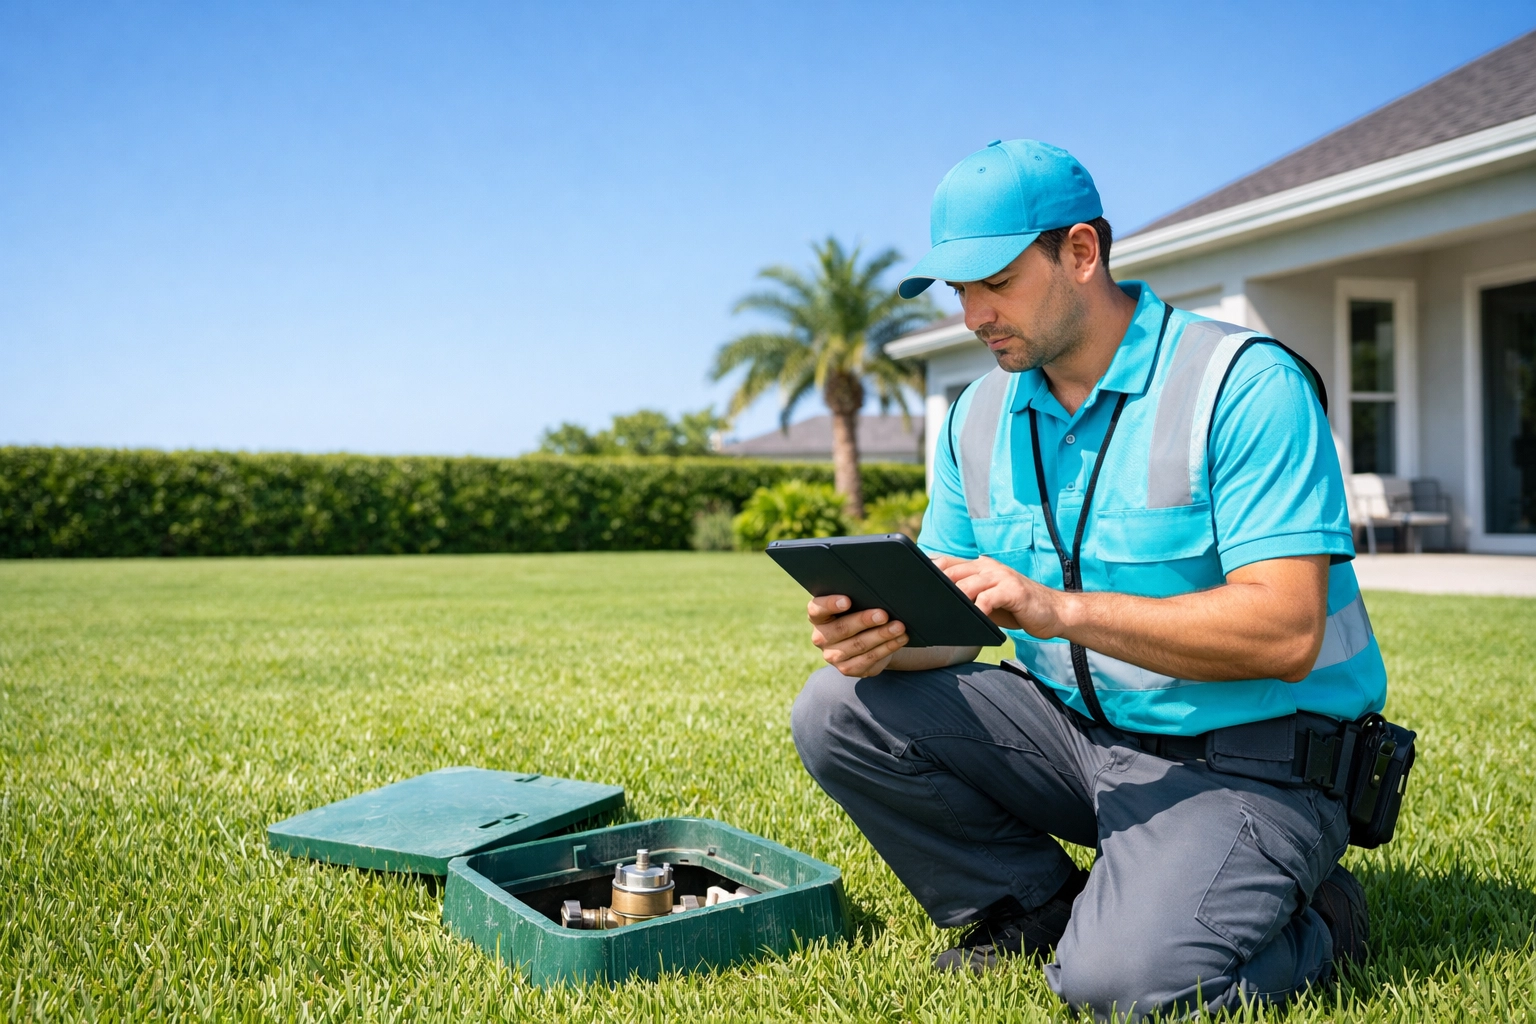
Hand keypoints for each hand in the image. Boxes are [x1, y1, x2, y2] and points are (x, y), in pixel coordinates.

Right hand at [807, 595, 908, 676]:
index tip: (847, 601)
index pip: (816, 609)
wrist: (865, 639)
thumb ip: (857, 598)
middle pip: (842, 629)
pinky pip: (869, 659)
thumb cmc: (857, 613)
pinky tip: (899, 639)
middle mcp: (821, 637)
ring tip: (899, 627)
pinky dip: (887, 648)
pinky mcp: (847, 669)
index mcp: (817, 617)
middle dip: (865, 621)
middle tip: (883, 615)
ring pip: (859, 645)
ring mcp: (833, 656)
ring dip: (881, 635)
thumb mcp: (853, 604)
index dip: (830, 604)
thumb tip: (878, 593)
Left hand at [932, 555, 1069, 637]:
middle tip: (919, 602)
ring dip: (953, 599)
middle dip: (934, 586)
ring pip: (967, 584)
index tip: (909, 581)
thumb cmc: (1017, 608)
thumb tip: (937, 605)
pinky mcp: (1013, 590)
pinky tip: (971, 618)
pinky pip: (988, 598)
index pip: (947, 563)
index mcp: (980, 567)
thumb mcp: (988, 600)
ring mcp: (1001, 576)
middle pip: (952, 571)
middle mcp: (988, 567)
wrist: (1053, 612)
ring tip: (940, 612)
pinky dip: (977, 608)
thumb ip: (968, 597)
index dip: (927, 569)